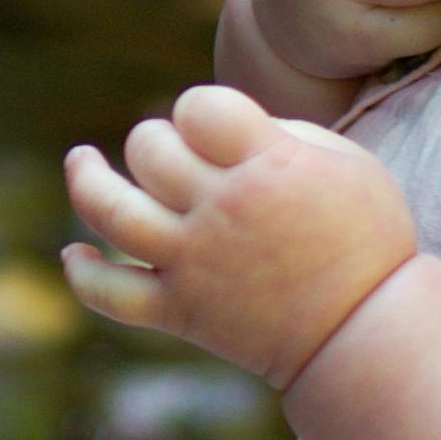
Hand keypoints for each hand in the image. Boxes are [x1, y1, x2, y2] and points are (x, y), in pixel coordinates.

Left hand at [60, 83, 420, 387]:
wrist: (366, 332)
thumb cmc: (365, 238)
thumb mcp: (345, 161)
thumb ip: (276, 131)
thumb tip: (214, 128)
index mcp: (267, 167)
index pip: (197, 107)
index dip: (198, 109)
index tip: (217, 128)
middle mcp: (221, 211)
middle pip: (149, 151)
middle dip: (158, 143)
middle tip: (182, 159)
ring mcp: (193, 263)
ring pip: (111, 212)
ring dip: (86, 181)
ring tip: (81, 161)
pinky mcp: (180, 312)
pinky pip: (110, 295)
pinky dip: (84, 276)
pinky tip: (74, 256)